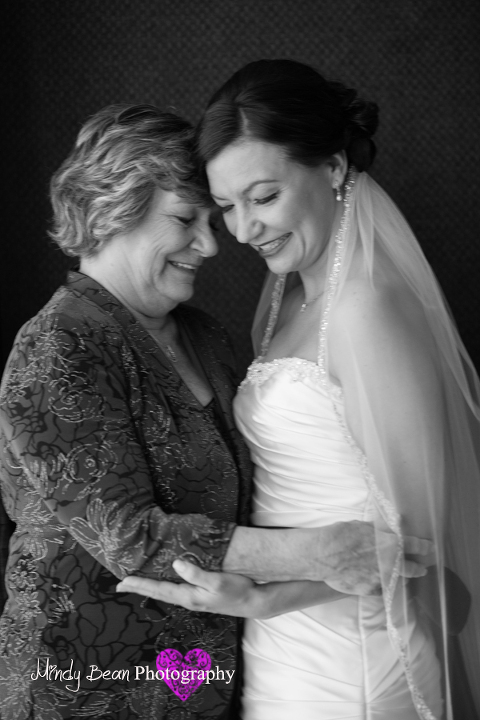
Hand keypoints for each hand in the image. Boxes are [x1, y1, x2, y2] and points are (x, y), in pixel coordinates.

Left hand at [116, 560, 261, 616]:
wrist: (253, 601)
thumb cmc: (237, 590)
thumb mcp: (217, 581)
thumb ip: (196, 573)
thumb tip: (176, 564)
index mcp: (189, 596)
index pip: (158, 589)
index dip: (140, 585)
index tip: (122, 582)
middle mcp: (188, 599)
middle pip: (158, 592)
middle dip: (139, 587)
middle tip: (120, 585)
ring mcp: (194, 598)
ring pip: (165, 591)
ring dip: (150, 587)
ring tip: (136, 582)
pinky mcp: (199, 595)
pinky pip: (175, 589)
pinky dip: (163, 585)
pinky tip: (163, 581)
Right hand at [322, 521, 431, 595]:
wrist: (324, 555)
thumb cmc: (342, 535)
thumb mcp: (362, 526)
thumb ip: (380, 529)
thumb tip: (393, 524)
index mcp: (391, 544)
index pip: (415, 545)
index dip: (425, 546)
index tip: (431, 548)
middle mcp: (390, 563)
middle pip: (412, 568)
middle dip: (419, 568)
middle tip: (422, 568)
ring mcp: (381, 579)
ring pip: (398, 580)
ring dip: (400, 577)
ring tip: (401, 576)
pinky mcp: (370, 590)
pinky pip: (381, 589)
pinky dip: (382, 585)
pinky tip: (379, 583)